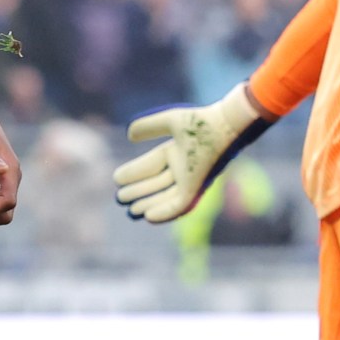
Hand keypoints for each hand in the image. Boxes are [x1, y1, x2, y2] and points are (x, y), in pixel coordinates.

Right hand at [115, 83, 272, 222]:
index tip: (117, 178)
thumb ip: (149, 126)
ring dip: (148, 205)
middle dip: (138, 192)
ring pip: (165, 197)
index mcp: (177, 152)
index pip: (151, 165)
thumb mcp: (169, 121)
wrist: (221, 128)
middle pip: (156, 184)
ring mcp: (190, 180)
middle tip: (120, 197)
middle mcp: (184, 168)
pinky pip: (178, 206)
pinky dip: (164, 213)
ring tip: (131, 211)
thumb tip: (129, 135)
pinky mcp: (196, 189)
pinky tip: (148, 218)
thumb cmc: (200, 122)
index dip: (134, 173)